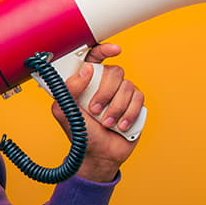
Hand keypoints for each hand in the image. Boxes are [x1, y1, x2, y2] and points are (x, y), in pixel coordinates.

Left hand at [52, 43, 143, 182]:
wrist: (99, 155)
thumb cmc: (81, 133)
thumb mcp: (66, 111)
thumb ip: (69, 89)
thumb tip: (85, 70)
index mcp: (86, 82)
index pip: (95, 57)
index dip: (104, 49)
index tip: (115, 50)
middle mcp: (104, 84)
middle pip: (114, 72)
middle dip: (105, 93)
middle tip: (95, 110)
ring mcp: (121, 93)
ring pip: (127, 86)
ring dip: (116, 108)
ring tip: (106, 123)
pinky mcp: (135, 104)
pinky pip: (139, 98)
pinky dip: (129, 113)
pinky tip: (120, 125)